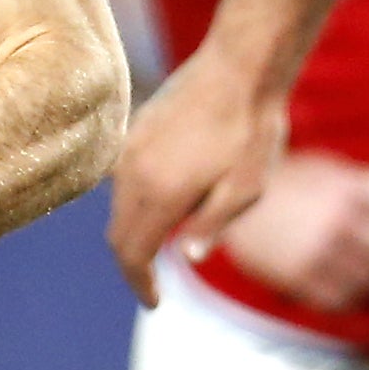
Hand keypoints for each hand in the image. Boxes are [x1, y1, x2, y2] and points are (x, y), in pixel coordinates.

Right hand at [107, 45, 287, 304]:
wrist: (242, 66)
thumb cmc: (251, 130)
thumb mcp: (246, 189)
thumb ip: (212, 226)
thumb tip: (188, 260)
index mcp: (160, 193)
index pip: (132, 254)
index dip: (140, 284)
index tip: (155, 303)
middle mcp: (134, 173)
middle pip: (118, 235)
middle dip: (133, 265)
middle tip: (155, 284)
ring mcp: (130, 149)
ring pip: (117, 207)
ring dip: (134, 233)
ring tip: (161, 247)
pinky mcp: (136, 130)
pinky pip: (123, 180)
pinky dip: (135, 204)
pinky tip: (164, 203)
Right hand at [213, 152, 368, 312]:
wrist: (229, 202)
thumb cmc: (286, 180)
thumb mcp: (336, 169)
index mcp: (351, 190)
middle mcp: (341, 222)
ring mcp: (320, 253)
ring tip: (350, 262)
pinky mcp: (300, 279)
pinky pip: (342, 300)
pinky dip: (346, 294)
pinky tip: (334, 278)